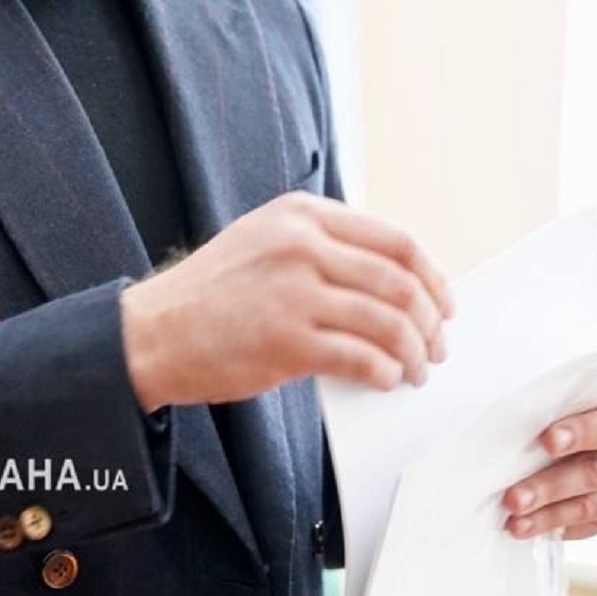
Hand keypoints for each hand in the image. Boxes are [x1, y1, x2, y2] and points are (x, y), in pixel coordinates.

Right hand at [120, 193, 453, 411]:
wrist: (153, 333)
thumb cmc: (210, 294)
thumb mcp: (264, 240)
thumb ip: (321, 244)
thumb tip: (392, 279)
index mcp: (302, 215)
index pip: (396, 241)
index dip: (433, 278)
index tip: (443, 304)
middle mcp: (302, 246)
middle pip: (401, 282)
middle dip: (430, 321)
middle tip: (436, 345)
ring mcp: (295, 293)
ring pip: (389, 322)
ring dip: (414, 353)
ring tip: (415, 370)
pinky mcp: (287, 342)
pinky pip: (362, 358)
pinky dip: (385, 373)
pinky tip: (385, 380)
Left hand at [502, 395, 596, 539]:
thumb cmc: (586, 410)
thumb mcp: (583, 399)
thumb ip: (560, 405)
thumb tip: (510, 419)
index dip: (582, 433)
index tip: (549, 440)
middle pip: (596, 473)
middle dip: (550, 487)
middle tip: (515, 499)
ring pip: (591, 506)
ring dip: (548, 517)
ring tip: (516, 523)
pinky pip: (588, 526)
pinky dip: (555, 528)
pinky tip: (529, 528)